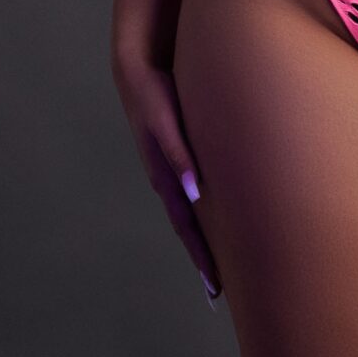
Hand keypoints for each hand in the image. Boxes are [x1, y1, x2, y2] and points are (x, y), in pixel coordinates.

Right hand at [112, 45, 222, 305]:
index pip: (187, 226)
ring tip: (220, 263)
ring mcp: (170, 168)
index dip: (201, 256)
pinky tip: (215, 217)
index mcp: (165, 175)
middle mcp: (168, 178)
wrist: (137, 64)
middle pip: (188, 227)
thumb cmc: (153, 91)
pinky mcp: (177, 155)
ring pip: (190, 212)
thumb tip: (192, 191)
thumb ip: (177, 152)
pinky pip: (191, 192)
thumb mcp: (163, 119)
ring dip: (204, 238)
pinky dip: (204, 212)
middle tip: (218, 292)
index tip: (215, 288)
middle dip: (203, 258)